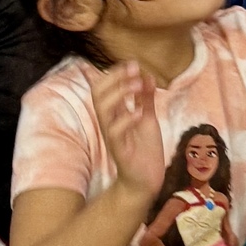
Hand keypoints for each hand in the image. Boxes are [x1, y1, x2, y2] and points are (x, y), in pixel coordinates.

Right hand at [92, 61, 164, 198]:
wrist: (145, 181)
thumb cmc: (144, 150)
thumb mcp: (147, 119)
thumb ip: (145, 99)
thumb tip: (147, 74)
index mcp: (115, 113)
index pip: (104, 86)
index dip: (115, 73)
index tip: (133, 64)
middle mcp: (109, 122)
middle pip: (98, 93)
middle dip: (115, 78)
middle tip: (135, 70)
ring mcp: (113, 136)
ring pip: (103, 110)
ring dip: (120, 93)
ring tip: (138, 86)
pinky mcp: (119, 150)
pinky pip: (115, 132)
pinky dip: (127, 119)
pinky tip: (141, 113)